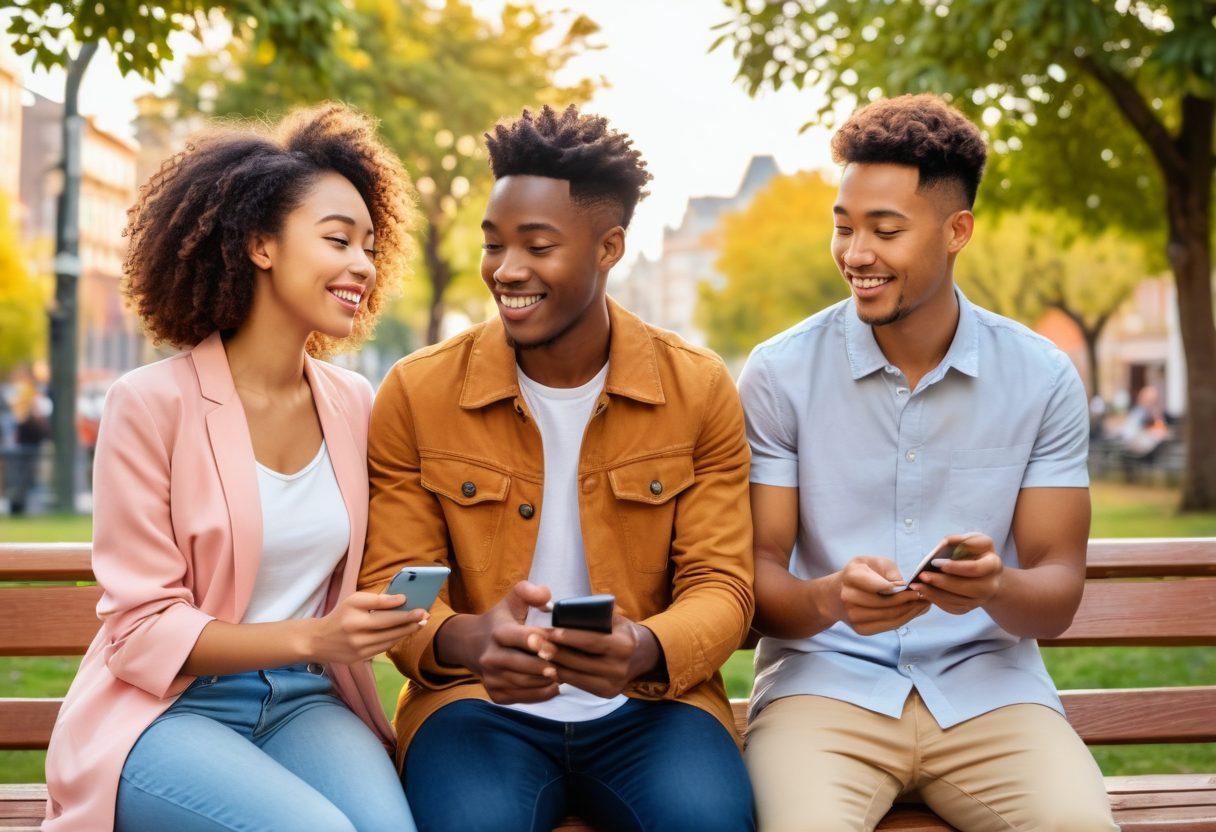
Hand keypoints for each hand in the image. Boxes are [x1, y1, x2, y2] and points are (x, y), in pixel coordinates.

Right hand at [307, 592, 427, 664]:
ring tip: (419, 624)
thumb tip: (400, 600)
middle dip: (410, 622)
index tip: (418, 607)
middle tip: (425, 616)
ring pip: (389, 640)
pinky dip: (394, 639)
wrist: (318, 640)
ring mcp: (359, 650)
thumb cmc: (340, 615)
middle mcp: (357, 636)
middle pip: (390, 629)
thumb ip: (377, 600)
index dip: (402, 612)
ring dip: (406, 632)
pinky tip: (404, 632)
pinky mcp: (360, 659)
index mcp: (355, 619)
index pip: (383, 614)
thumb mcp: (353, 601)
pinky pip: (383, 648)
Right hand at [437, 581, 559, 704]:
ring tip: (563, 673)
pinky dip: (540, 694)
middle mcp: (491, 657)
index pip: (521, 637)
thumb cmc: (501, 619)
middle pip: (524, 666)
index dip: (541, 641)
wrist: (472, 644)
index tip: (557, 643)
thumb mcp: (512, 600)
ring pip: (524, 683)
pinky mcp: (495, 694)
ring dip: (546, 681)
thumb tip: (547, 598)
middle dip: (546, 665)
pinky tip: (554, 685)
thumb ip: (529, 592)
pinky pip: (521, 698)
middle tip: (565, 663)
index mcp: (498, 632)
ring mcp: (492, 678)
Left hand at [543, 613, 659, 697]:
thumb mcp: (615, 618)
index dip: (568, 637)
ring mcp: (613, 684)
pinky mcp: (605, 693)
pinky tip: (546, 667)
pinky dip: (562, 675)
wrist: (641, 656)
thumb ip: (596, 614)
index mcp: (624, 645)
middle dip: (554, 651)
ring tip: (535, 653)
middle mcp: (621, 668)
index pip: (592, 641)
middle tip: (532, 642)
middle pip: (580, 661)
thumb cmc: (620, 631)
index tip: (547, 631)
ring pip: (576, 675)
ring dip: (553, 664)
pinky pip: (578, 684)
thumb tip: (564, 609)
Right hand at [824, 556, 929, 635]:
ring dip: (911, 611)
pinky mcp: (860, 629)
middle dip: (910, 600)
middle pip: (886, 603)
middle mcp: (848, 597)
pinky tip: (915, 611)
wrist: (836, 595)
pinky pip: (889, 625)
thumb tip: (904, 586)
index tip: (914, 585)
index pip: (877, 584)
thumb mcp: (873, 562)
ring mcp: (853, 616)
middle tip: (927, 595)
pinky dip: (905, 619)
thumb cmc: (860, 574)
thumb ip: (889, 570)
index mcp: (851, 576)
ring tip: (925, 603)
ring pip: (890, 616)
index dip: (897, 587)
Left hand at [909, 533, 1003, 614]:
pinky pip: (952, 608)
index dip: (955, 567)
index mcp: (993, 565)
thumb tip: (944, 543)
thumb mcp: (975, 540)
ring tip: (916, 585)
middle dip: (942, 582)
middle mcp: (991, 586)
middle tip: (922, 576)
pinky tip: (923, 592)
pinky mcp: (968, 608)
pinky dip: (937, 601)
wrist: (984, 573)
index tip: (936, 562)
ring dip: (935, 593)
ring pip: (958, 601)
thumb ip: (961, 539)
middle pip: (967, 588)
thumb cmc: (976, 553)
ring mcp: (980, 600)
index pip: (975, 568)